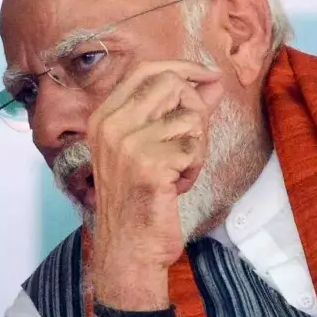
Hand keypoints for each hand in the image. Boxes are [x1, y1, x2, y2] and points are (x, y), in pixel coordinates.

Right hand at [88, 61, 223, 299]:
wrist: (127, 248)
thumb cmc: (140, 199)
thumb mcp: (149, 148)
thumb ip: (177, 111)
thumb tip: (212, 82)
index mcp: (104, 117)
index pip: (146, 70)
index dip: (182, 68)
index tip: (208, 77)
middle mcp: (111, 125)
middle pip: (173, 86)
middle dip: (195, 112)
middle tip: (188, 144)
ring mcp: (127, 144)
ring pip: (190, 118)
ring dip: (196, 147)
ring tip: (178, 172)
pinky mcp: (149, 165)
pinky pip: (194, 148)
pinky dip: (194, 168)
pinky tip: (177, 186)